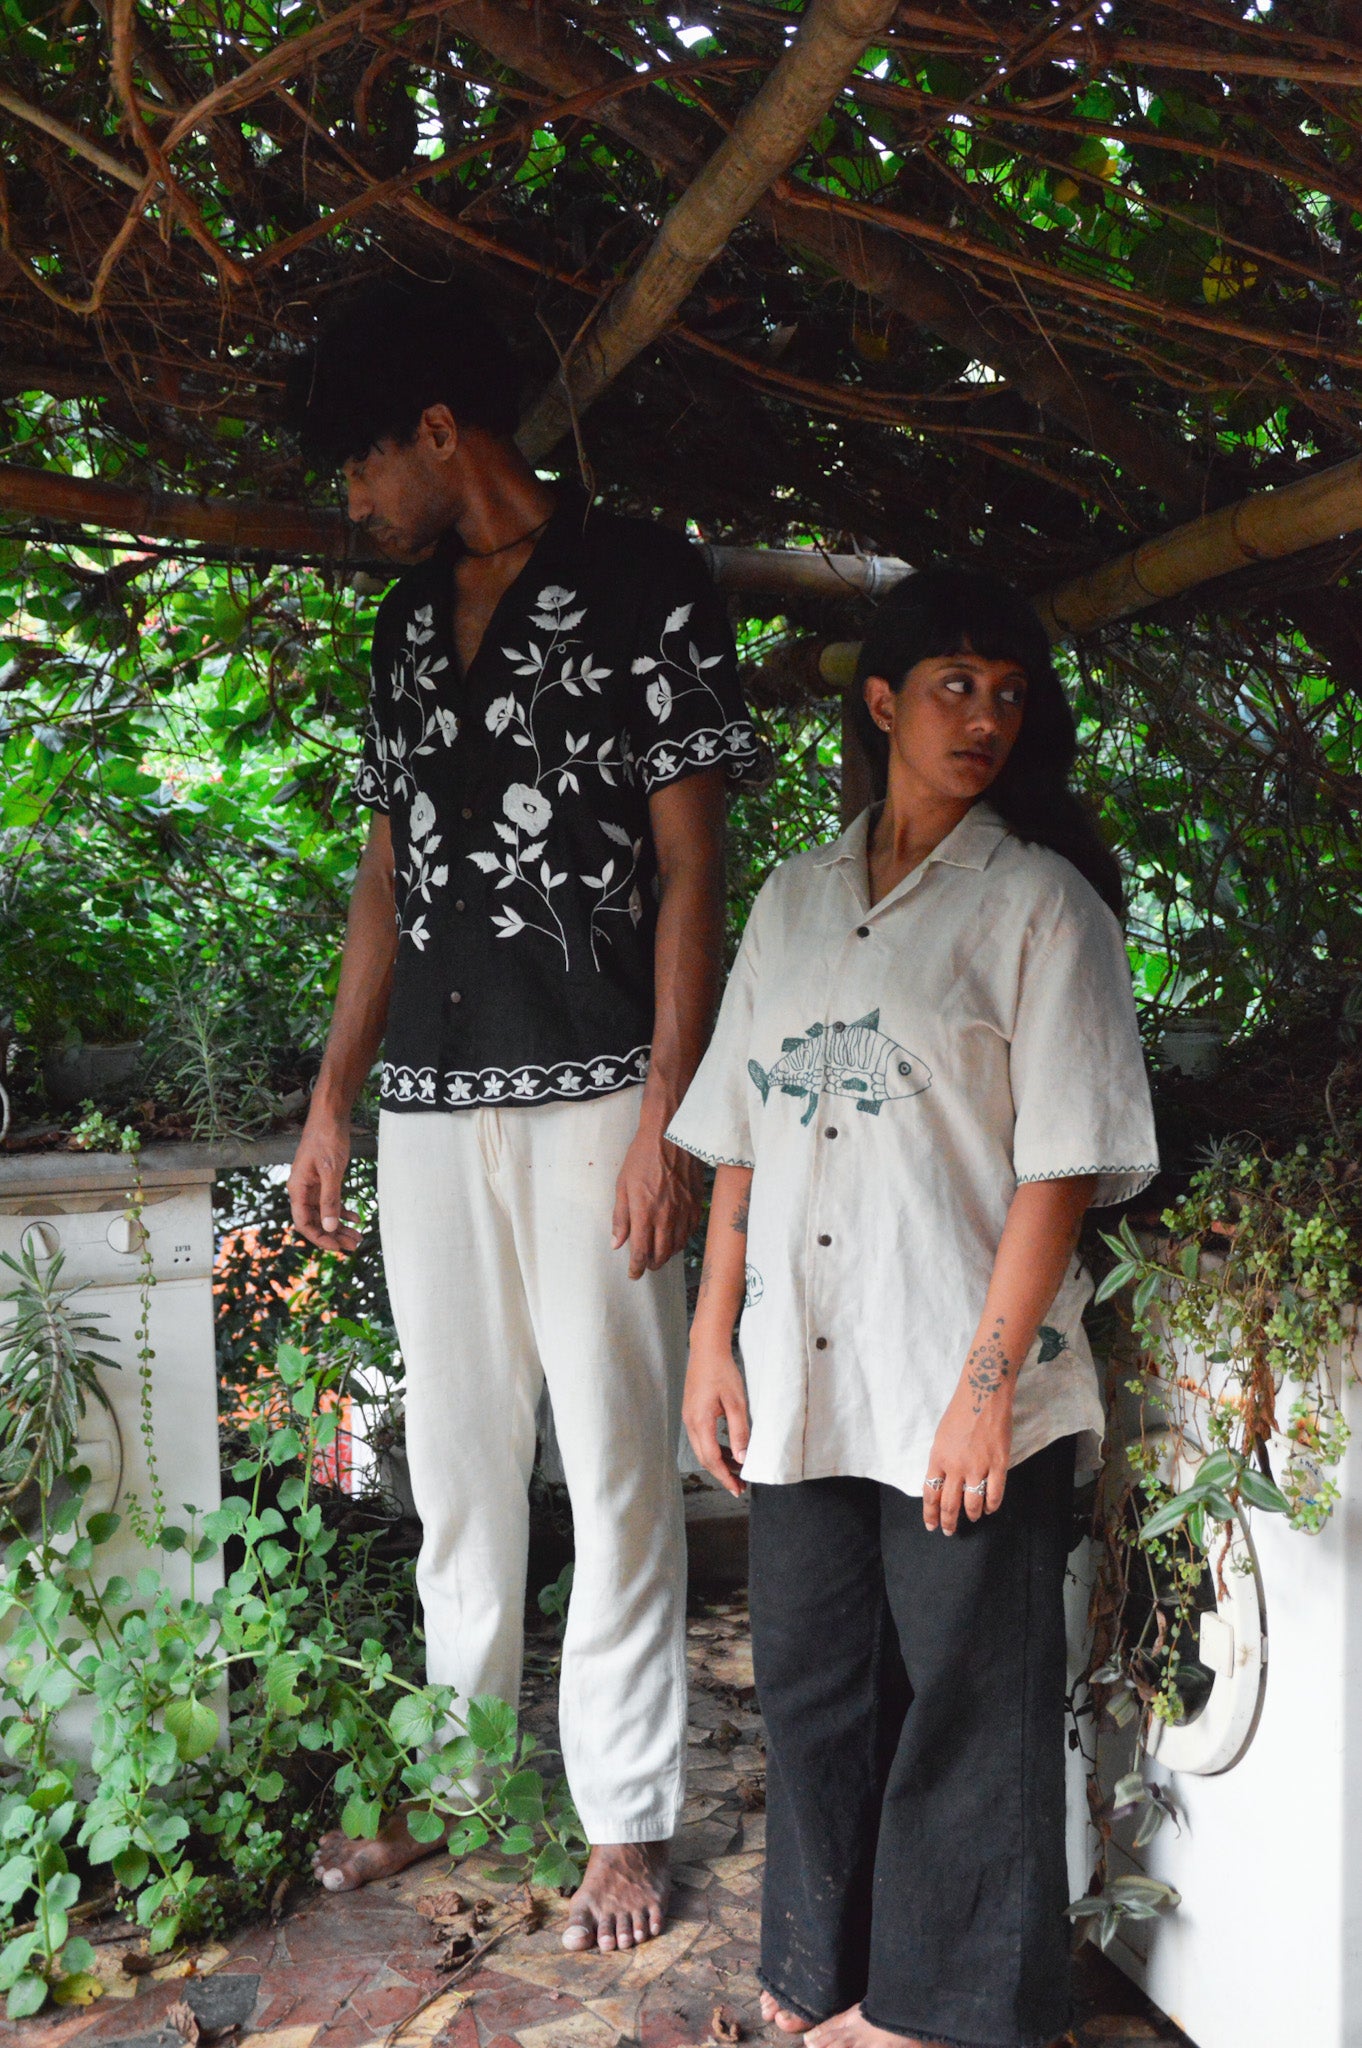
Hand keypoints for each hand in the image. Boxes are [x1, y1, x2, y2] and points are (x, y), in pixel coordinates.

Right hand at [289, 1108, 362, 1255]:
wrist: (330, 1116)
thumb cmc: (327, 1139)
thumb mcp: (331, 1171)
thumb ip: (329, 1200)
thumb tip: (329, 1227)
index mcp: (298, 1189)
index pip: (304, 1223)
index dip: (320, 1238)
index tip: (338, 1246)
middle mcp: (302, 1189)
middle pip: (315, 1221)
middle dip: (334, 1235)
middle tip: (354, 1245)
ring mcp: (312, 1185)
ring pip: (325, 1213)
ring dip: (340, 1225)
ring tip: (358, 1237)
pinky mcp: (323, 1179)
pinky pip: (331, 1201)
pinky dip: (343, 1210)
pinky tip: (356, 1217)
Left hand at [611, 1126, 701, 1277]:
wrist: (670, 1135)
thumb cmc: (642, 1157)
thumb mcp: (623, 1186)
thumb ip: (620, 1217)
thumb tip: (617, 1243)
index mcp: (644, 1212)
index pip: (641, 1252)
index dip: (636, 1268)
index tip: (633, 1274)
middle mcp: (666, 1216)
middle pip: (661, 1254)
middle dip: (652, 1264)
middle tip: (646, 1265)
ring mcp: (684, 1210)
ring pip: (678, 1245)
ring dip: (667, 1254)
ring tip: (659, 1253)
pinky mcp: (696, 1202)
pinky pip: (691, 1230)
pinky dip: (682, 1239)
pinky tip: (676, 1237)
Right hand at [683, 1341, 749, 1496]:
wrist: (707, 1349)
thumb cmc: (722, 1371)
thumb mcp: (736, 1403)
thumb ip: (739, 1432)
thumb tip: (742, 1458)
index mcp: (700, 1422)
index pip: (712, 1459)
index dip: (725, 1477)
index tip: (737, 1489)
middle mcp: (690, 1423)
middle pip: (704, 1458)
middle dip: (722, 1474)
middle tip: (739, 1486)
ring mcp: (689, 1417)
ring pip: (702, 1449)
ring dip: (719, 1462)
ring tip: (736, 1470)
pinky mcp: (692, 1412)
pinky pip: (702, 1438)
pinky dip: (714, 1449)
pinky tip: (728, 1450)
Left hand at [922, 1380, 1013, 1535]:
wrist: (982, 1395)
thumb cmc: (959, 1413)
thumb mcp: (941, 1438)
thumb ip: (941, 1462)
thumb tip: (942, 1483)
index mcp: (938, 1459)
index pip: (930, 1494)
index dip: (930, 1513)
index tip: (932, 1525)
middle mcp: (956, 1467)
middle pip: (949, 1504)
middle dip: (948, 1521)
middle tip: (949, 1530)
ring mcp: (978, 1467)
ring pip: (972, 1503)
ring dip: (971, 1515)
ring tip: (972, 1518)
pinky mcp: (998, 1464)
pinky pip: (994, 1494)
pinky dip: (991, 1506)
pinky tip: (989, 1508)